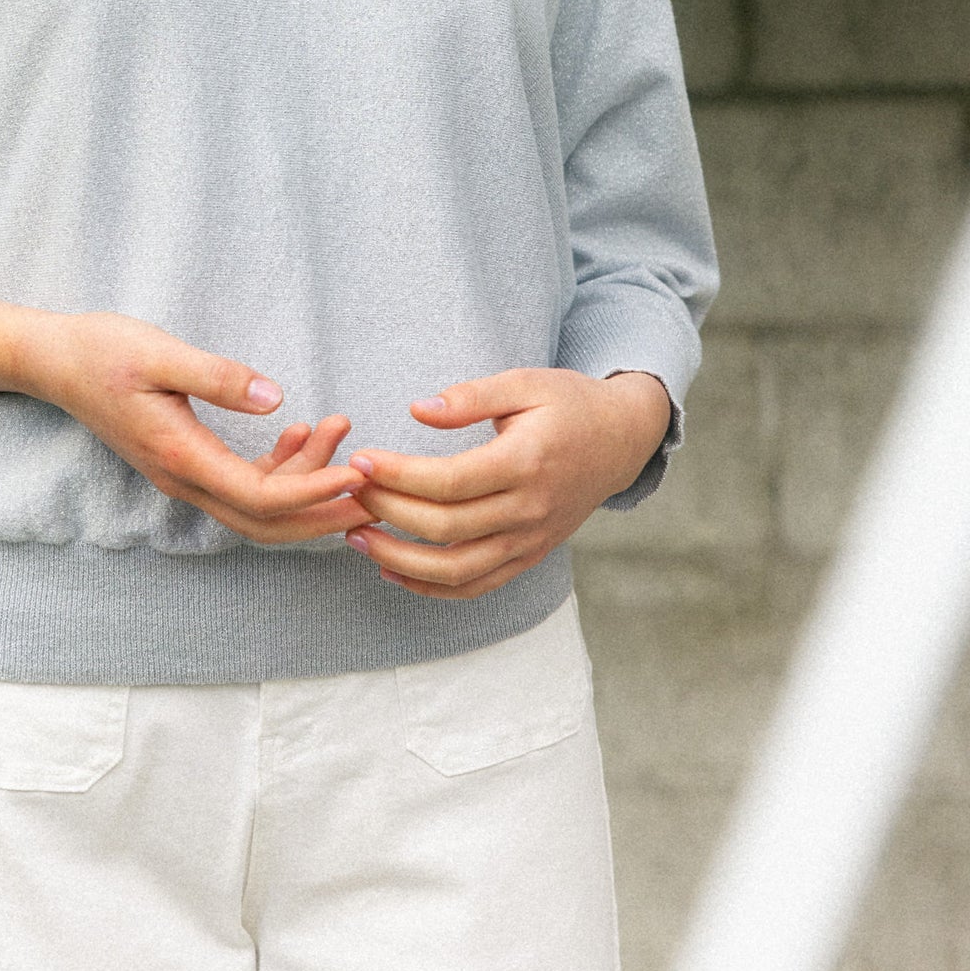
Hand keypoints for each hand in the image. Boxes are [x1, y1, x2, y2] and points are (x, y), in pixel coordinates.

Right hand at [23, 309, 367, 546]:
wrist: (53, 361)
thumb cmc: (102, 351)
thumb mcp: (161, 353)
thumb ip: (218, 377)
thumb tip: (276, 398)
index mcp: (181, 457)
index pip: (261, 497)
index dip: (314, 492)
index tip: (359, 471)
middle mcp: (184, 480)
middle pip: (267, 523)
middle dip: (325, 510)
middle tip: (377, 486)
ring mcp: (184, 476)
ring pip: (258, 508)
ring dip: (307, 482)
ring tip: (342, 433)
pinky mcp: (186, 462)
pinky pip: (244, 485)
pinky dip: (282, 468)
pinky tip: (302, 432)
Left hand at [342, 369, 672, 599]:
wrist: (620, 441)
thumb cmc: (568, 404)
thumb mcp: (525, 382)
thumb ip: (471, 396)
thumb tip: (418, 411)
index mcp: (526, 462)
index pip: (451, 481)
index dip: (399, 475)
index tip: (361, 460)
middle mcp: (529, 509)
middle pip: (446, 526)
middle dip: (388, 511)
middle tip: (349, 491)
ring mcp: (530, 540)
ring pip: (457, 570)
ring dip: (399, 560)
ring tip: (355, 538)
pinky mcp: (528, 556)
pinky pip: (476, 585)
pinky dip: (431, 588)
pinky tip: (392, 572)